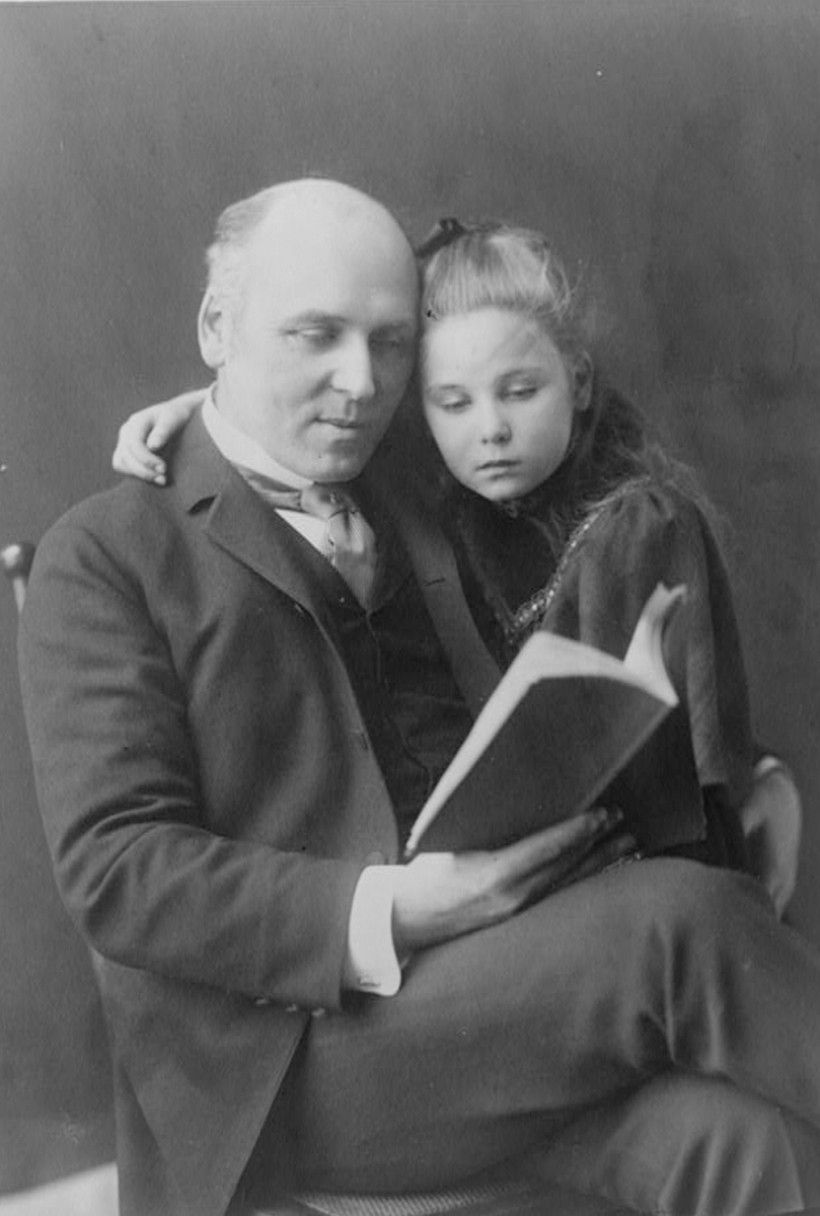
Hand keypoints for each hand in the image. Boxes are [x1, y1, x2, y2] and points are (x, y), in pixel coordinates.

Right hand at [112, 389, 206, 482]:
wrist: (175, 416)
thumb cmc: (176, 416)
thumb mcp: (174, 418)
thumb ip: (163, 430)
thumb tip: (152, 446)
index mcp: (137, 421)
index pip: (134, 443)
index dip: (146, 459)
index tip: (163, 469)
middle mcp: (127, 431)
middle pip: (125, 455)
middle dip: (144, 471)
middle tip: (163, 479)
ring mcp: (124, 441)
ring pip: (120, 463)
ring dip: (138, 475)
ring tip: (160, 480)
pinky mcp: (126, 452)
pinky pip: (122, 466)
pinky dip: (135, 475)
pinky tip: (153, 478)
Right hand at [392, 807, 636, 952]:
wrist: (406, 919)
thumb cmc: (424, 873)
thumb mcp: (451, 842)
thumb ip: (486, 827)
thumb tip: (515, 797)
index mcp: (494, 874)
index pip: (547, 849)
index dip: (578, 831)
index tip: (601, 814)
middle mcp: (513, 896)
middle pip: (567, 866)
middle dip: (598, 842)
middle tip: (623, 820)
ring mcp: (518, 909)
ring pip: (568, 881)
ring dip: (599, 860)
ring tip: (627, 843)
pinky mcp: (517, 915)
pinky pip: (557, 891)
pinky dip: (580, 875)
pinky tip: (596, 865)